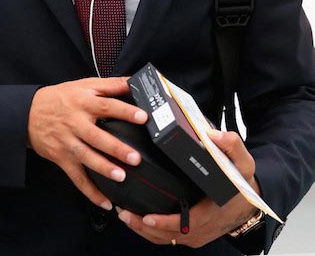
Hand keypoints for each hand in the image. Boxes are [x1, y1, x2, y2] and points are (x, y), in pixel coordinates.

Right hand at [27, 76, 147, 208]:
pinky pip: (76, 177)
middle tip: (135, 157)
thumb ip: (110, 85)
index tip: (142, 117)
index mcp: (84, 102)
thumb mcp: (84, 85)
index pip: (107, 106)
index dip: (125, 111)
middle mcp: (75, 122)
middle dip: (116, 148)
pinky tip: (105, 201)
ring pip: (86, 157)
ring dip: (104, 168)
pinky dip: (90, 191)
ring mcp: (67, 141)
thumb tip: (133, 82)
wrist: (28, 112)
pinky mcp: (61, 157)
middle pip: (97, 136)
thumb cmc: (61, 98)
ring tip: (121, 177)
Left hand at [117, 129, 261, 246]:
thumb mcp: (243, 162)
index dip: (166, 223)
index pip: (186, 223)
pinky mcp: (193, 234)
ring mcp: (198, 234)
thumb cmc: (243, 185)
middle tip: (124, 214)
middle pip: (170, 236)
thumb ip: (231, 145)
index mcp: (212, 212)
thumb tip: (213, 135)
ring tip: (125, 216)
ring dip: (144, 231)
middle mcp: (203, 228)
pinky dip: (152, 232)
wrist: (250, 204)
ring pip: (167, 240)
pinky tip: (138, 220)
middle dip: (144, 227)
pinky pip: (170, 238)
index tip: (147, 217)